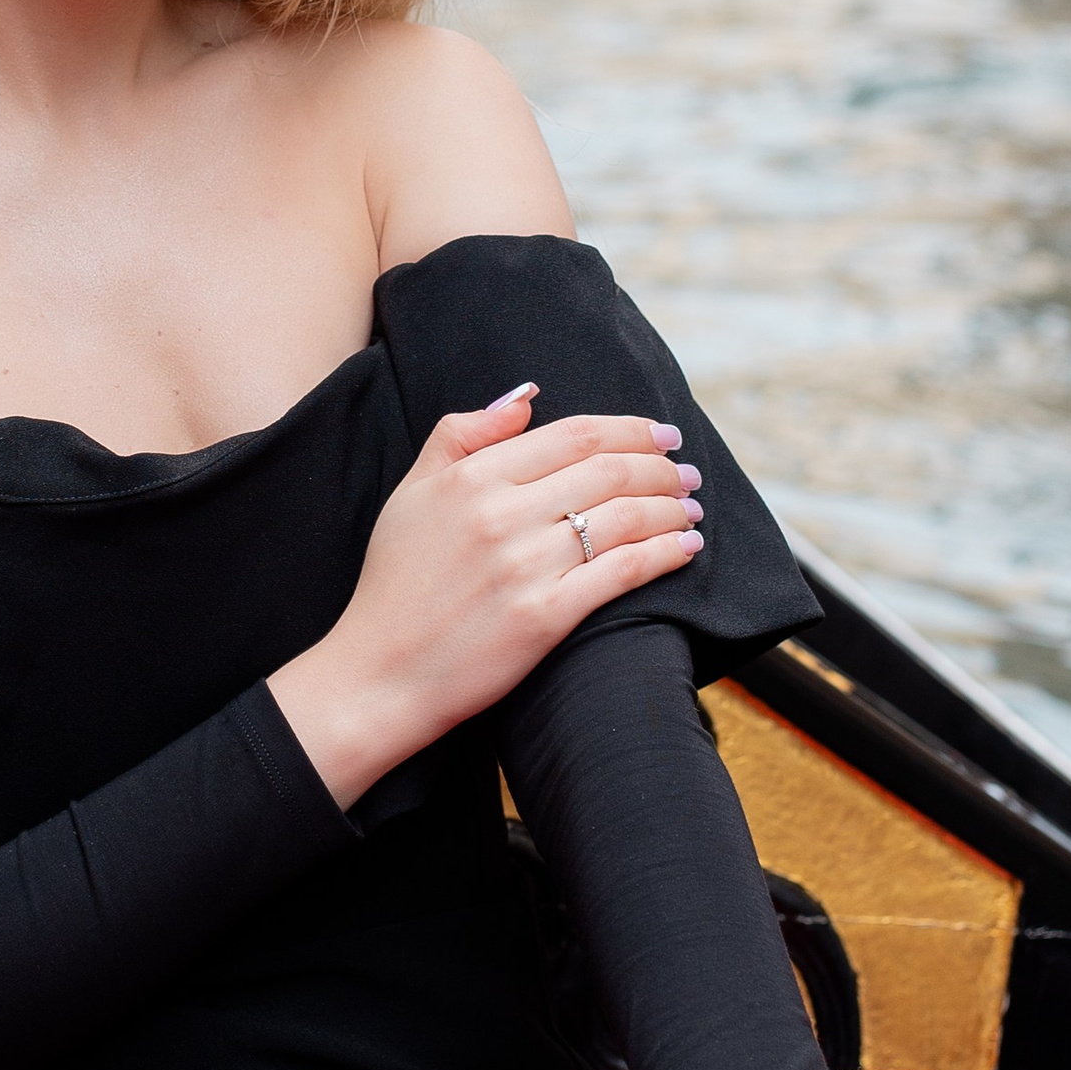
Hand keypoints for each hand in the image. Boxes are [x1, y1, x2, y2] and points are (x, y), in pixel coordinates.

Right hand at [267, 383, 701, 806]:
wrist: (380, 673)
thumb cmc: (396, 583)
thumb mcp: (411, 493)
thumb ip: (461, 434)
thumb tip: (526, 396)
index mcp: (471, 478)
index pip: (572, 435)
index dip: (629, 428)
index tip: (661, 433)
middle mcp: (501, 515)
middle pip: (607, 472)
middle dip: (660, 466)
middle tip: (686, 470)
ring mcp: (525, 567)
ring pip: (624, 518)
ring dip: (671, 507)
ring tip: (690, 507)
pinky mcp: (544, 617)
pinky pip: (623, 571)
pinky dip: (665, 554)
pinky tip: (686, 547)